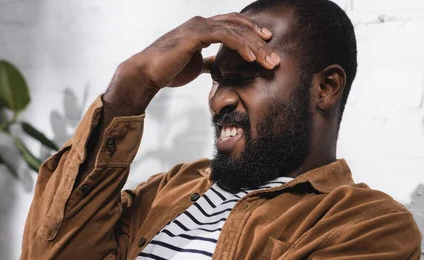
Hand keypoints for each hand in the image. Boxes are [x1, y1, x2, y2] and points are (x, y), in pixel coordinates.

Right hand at [105, 13, 279, 113]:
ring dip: (256, 47)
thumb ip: (209, 61)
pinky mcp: (195, 34)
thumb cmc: (169, 69)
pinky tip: (252, 58)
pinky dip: (241, 46)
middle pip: (239, 27)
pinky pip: (224, 36)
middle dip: (260, 42)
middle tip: (276, 58)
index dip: (252, 33)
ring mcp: (198, 26)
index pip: (234, 25)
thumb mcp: (196, 64)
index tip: (268, 45)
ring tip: (269, 62)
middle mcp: (202, 22)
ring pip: (235, 31)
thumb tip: (219, 66)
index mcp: (203, 28)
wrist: (148, 73)